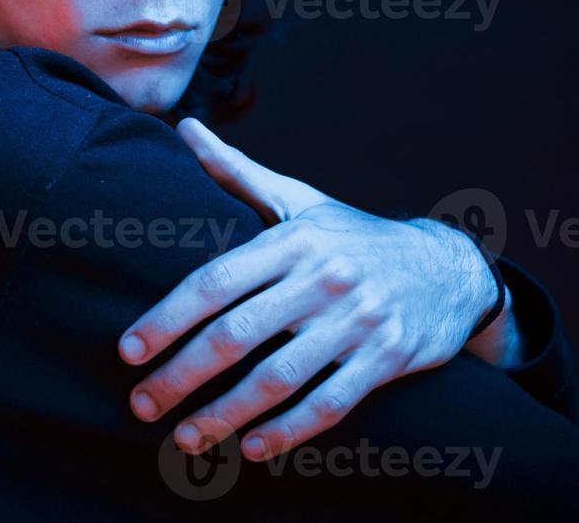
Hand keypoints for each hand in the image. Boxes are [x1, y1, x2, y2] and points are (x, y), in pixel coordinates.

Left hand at [117, 118, 502, 461]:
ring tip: (185, 437)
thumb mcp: (299, 200)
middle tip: (141, 404)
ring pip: (278, 377)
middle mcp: (323, 278)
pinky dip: (288, 430)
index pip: (214, 281)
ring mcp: (358, 320)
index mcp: (292, 240)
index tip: (129, 351)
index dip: (166, 317)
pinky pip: (330, 402)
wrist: (449, 267)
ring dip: (225, 414)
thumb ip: (236, 172)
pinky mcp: (388, 358)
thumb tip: (184, 128)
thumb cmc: (353, 236)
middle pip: (237, 335)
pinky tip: (251, 448)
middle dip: (181, 375)